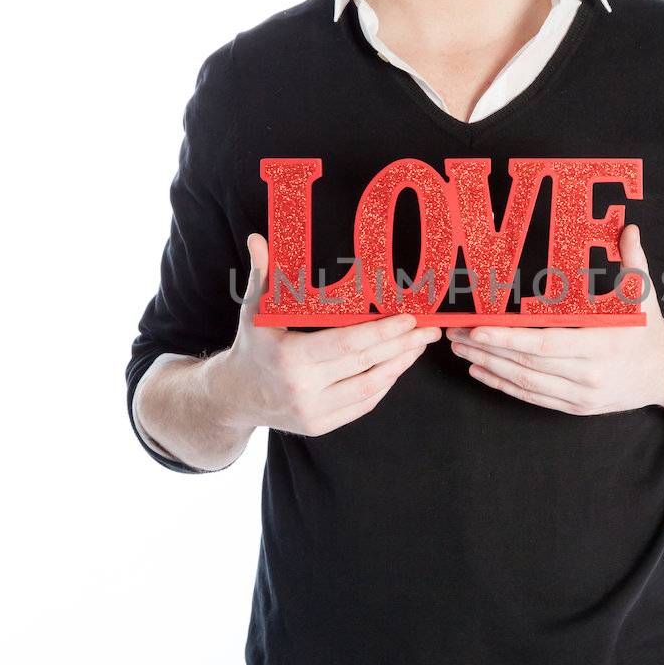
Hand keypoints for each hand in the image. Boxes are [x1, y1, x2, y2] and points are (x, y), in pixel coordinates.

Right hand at [215, 233, 441, 437]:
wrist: (233, 397)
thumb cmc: (251, 346)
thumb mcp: (252, 310)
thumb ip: (262, 274)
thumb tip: (259, 238)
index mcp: (289, 358)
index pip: (346, 344)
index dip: (381, 332)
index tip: (409, 318)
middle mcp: (303, 389)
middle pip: (365, 365)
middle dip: (402, 345)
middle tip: (430, 329)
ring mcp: (313, 412)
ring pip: (369, 388)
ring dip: (399, 365)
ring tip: (419, 345)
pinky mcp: (320, 425)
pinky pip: (362, 404)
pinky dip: (383, 384)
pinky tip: (397, 365)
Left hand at [443, 224, 663, 415]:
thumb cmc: (648, 329)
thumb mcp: (644, 293)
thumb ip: (632, 259)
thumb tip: (626, 227)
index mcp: (603, 344)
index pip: (546, 343)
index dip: (509, 338)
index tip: (479, 328)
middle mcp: (590, 374)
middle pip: (527, 363)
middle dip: (487, 349)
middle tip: (455, 334)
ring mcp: (582, 395)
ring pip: (525, 383)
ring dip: (489, 367)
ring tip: (461, 350)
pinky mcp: (576, 407)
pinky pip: (533, 397)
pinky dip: (504, 386)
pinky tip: (481, 371)